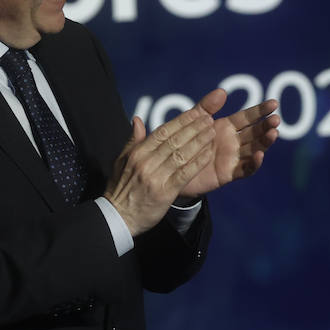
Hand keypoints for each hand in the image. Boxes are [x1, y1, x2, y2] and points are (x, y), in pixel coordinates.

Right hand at [104, 93, 219, 235]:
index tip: (195, 113)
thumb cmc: (120, 188)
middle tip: (209, 119)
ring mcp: (156, 177)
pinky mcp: (165, 192)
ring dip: (199, 142)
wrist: (118, 217)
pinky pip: (185, 173)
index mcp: (137, 153)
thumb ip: (133, 140)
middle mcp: (146, 162)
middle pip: (174, 141)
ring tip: (212, 132)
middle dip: (193, 128)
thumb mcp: (121, 161)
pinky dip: (197, 162)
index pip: (162, 132)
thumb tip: (138, 119)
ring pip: (181, 154)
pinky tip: (208, 154)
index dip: (180, 122)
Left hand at [178, 93, 281, 199]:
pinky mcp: (229, 174)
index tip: (274, 103)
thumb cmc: (184, 143)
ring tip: (273, 134)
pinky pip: (246, 169)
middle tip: (276, 120)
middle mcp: (234, 142)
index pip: (248, 117)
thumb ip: (206, 107)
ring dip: (265, 142)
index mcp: (227, 128)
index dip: (261, 110)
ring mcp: (233, 158)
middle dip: (267, 126)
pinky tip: (259, 155)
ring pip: (255, 149)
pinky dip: (254, 163)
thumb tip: (222, 91)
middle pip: (256, 133)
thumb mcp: (193, 121)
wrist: (172, 170)